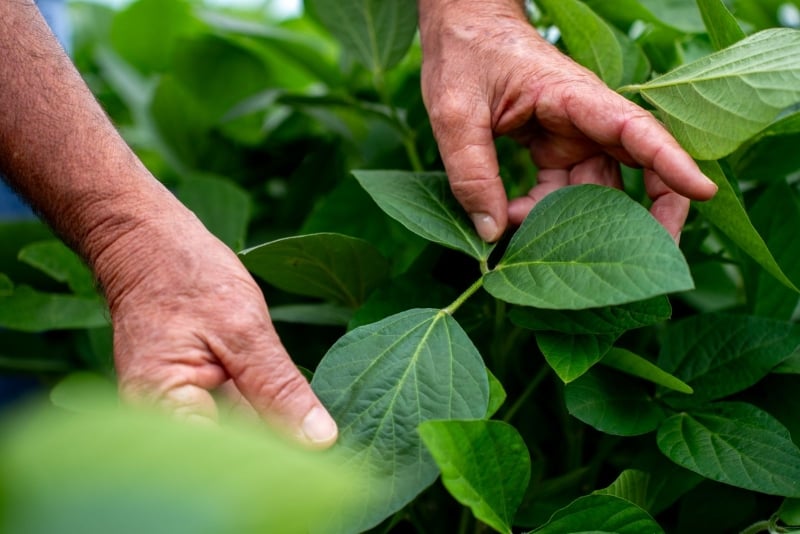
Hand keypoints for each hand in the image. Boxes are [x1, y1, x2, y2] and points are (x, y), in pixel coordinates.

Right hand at [100, 206, 337, 447]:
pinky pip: (232, 421)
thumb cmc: (187, 276)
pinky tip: (296, 411)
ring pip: (237, 441)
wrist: (148, 245)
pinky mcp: (190, 402)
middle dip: (282, 450)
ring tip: (319, 428)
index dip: (278, 463)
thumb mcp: (244, 328)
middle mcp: (159, 423)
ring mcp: (173, 414)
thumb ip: (278, 389)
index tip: (321, 456)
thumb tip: (320, 441)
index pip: (228, 461)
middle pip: (232, 457)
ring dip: (277, 434)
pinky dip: (264, 415)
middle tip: (332, 441)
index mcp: (162, 407)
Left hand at [418, 0, 716, 242]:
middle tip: (653, 263)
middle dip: (653, 214)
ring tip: (536, 248)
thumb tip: (491, 233)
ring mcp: (572, 138)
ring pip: (596, 191)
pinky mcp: (555, 151)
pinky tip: (511, 221)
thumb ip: (471, 171)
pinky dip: (541, 214)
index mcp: (574, 97)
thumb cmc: (464, 54)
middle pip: (639, 167)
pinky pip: (562, 193)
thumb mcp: (455, 113)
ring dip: (575, 225)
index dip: (673, 161)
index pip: (636, 128)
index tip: (703, 192)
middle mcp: (585, 120)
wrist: (461, 29)